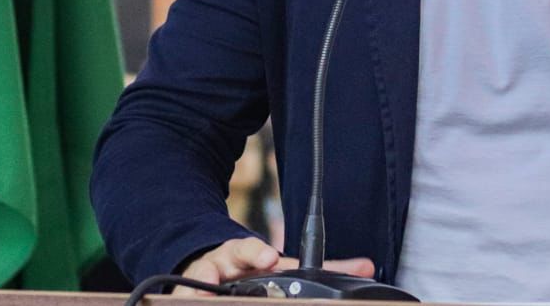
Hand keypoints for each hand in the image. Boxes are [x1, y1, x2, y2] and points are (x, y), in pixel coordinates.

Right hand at [173, 237, 374, 296]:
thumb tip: (367, 267)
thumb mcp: (283, 265)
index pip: (251, 249)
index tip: (268, 257)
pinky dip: (185, 299)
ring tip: (201, 293)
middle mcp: (222, 265)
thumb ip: (324, 267)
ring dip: (197, 290)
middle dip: (223, 270)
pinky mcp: (186, 295)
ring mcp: (202, 281)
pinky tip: (185, 302)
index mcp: (247, 255)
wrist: (209, 262)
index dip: (259, 253)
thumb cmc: (252, 267)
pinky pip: (182, 299)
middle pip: (221, 264)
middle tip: (225, 279)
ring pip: (196, 283)